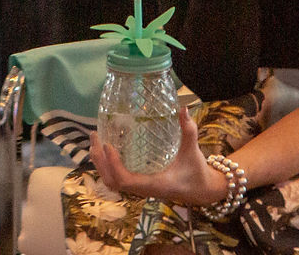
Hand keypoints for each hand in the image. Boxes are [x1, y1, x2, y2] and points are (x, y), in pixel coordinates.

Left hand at [89, 106, 226, 206]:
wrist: (202, 191)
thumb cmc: (197, 172)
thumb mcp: (193, 151)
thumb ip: (189, 130)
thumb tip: (183, 108)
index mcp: (154, 185)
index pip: (126, 181)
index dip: (113, 165)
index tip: (108, 145)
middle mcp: (143, 189)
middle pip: (112, 182)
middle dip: (100, 161)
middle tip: (95, 136)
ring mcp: (140, 188)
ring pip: (112, 181)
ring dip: (100, 163)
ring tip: (95, 141)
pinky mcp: (140, 184)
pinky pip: (117, 178)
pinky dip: (107, 165)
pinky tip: (107, 148)